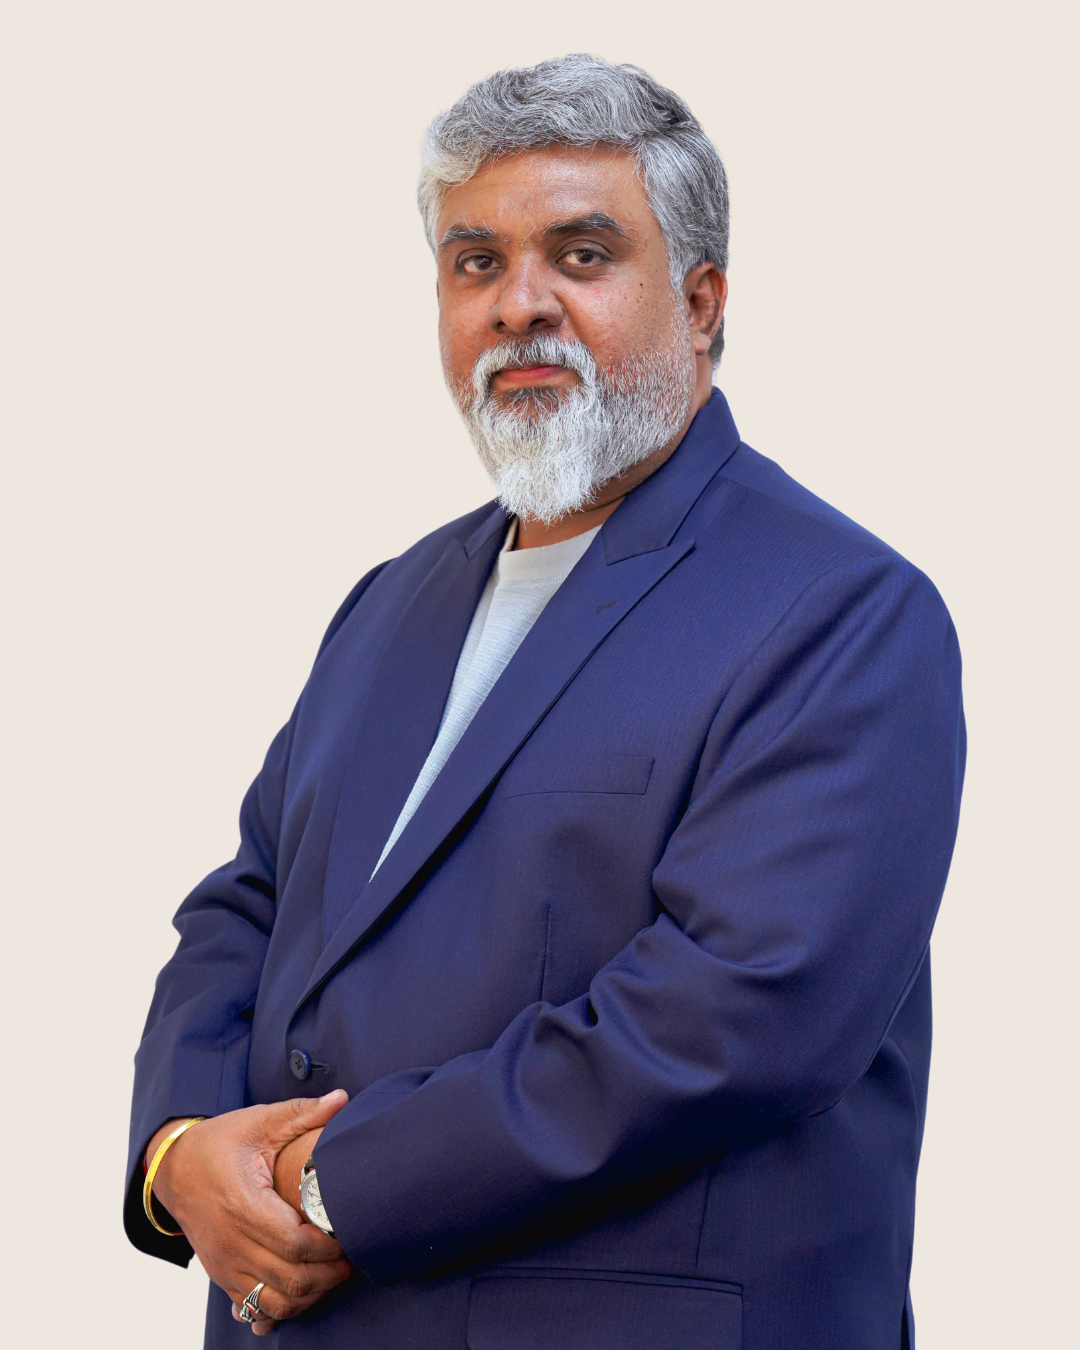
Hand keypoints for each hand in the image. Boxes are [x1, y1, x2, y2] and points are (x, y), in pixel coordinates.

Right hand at [148, 1092, 351, 1334]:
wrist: (171, 1168)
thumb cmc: (217, 1144)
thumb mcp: (258, 1121)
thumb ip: (302, 1112)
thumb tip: (341, 1098)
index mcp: (244, 1205)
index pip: (295, 1243)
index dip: (328, 1247)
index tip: (350, 1235)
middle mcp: (231, 1242)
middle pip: (289, 1279)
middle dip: (327, 1276)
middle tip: (350, 1259)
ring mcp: (224, 1264)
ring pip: (272, 1303)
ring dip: (308, 1296)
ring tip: (331, 1275)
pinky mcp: (220, 1274)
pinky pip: (253, 1308)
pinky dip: (281, 1308)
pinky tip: (301, 1294)